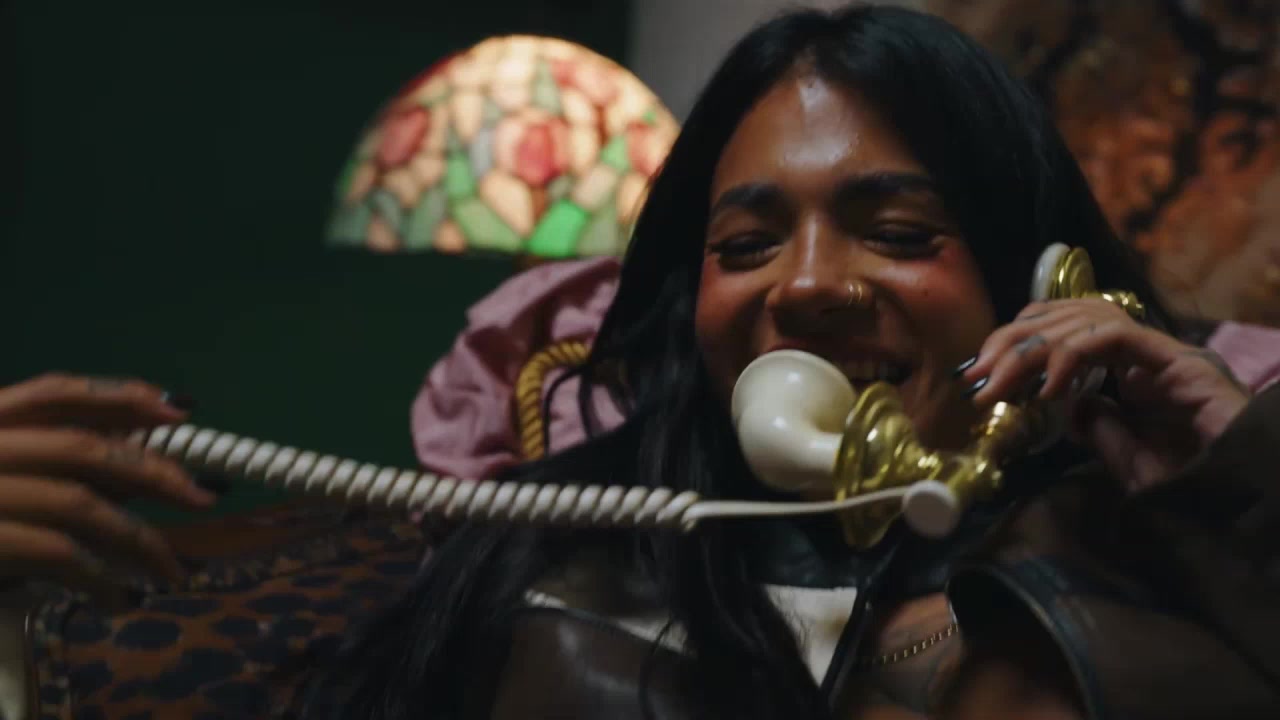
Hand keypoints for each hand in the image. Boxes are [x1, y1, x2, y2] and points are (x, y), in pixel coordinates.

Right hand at [0, 374, 214, 599]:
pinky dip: (100, 578)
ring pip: (81, 506)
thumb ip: (50, 464)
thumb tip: (140, 470)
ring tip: (172, 569)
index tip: (180, 412)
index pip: (57, 391)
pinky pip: (57, 556)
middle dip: (155, 472)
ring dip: (140, 540)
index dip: (122, 396)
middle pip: (84, 448)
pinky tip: (119, 597)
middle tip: (203, 497)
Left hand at [959, 300, 1250, 491]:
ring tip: (1000, 384)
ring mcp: (1164, 354)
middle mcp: (1147, 354)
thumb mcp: (1130, 462)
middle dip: (1013, 342)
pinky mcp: (1179, 362)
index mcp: (1133, 373)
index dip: (1018, 346)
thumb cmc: (1199, 488)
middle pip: (1068, 318)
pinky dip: (1075, 354)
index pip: (1066, 333)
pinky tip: (1050, 389)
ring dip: (1034, 346)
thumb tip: (1067, 405)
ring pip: (1086, 319)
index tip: (979, 377)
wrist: (1249, 499)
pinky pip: (1115, 336)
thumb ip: (1099, 430)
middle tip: (975, 376)